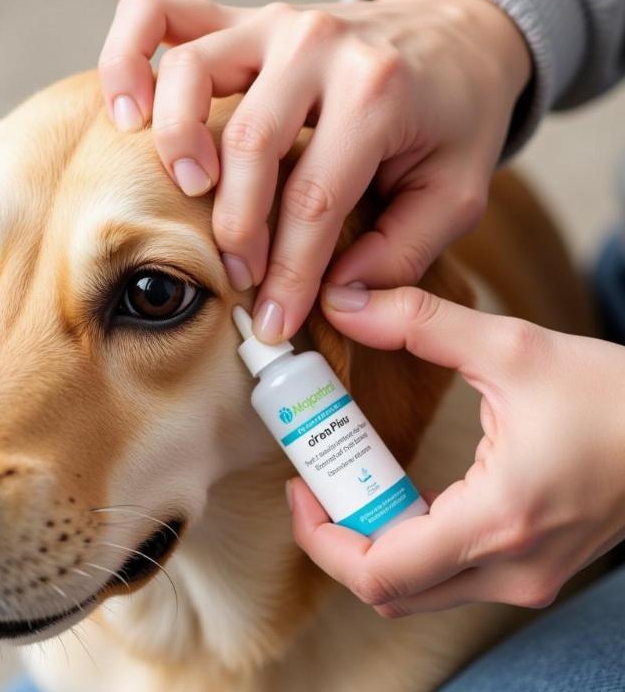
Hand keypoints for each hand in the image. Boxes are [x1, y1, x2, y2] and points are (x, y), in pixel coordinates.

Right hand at [98, 0, 530, 341]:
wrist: (452, 35)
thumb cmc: (452, 117)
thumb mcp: (455, 193)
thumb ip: (401, 252)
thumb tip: (335, 300)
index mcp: (378, 90)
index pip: (314, 201)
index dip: (290, 274)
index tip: (274, 322)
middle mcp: (317, 45)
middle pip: (249, 144)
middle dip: (237, 228)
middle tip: (242, 277)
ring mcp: (270, 22)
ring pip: (188, 73)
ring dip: (173, 140)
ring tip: (187, 190)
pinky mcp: (238, 16)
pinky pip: (156, 15)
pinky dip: (126, 57)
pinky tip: (129, 111)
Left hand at [289, 284, 624, 615]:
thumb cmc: (612, 397)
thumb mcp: (512, 347)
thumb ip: (420, 323)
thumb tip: (346, 303)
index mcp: (497, 522)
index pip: (379, 571)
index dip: (321, 538)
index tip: (299, 487)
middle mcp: (509, 568)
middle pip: (389, 589)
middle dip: (338, 537)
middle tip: (319, 479)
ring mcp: (524, 578)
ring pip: (416, 590)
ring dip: (371, 540)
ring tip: (353, 481)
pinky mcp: (530, 569)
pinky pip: (447, 577)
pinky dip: (407, 543)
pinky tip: (398, 492)